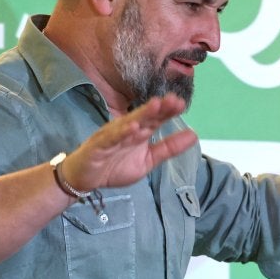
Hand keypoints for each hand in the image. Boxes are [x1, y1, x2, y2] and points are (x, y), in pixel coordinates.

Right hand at [61, 94, 197, 191]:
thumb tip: (194, 135)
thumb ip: (168, 148)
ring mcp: (112, 135)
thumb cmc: (115, 166)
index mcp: (140, 131)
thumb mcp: (148, 160)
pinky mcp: (98, 145)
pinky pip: (111, 138)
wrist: (85, 179)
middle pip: (144, 116)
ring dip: (142, 114)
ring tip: (156, 105)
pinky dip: (120, 132)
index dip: (168, 111)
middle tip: (173, 99)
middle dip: (158, 108)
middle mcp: (127, 129)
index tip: (182, 103)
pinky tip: (132, 127)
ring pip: (128, 122)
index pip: (156, 119)